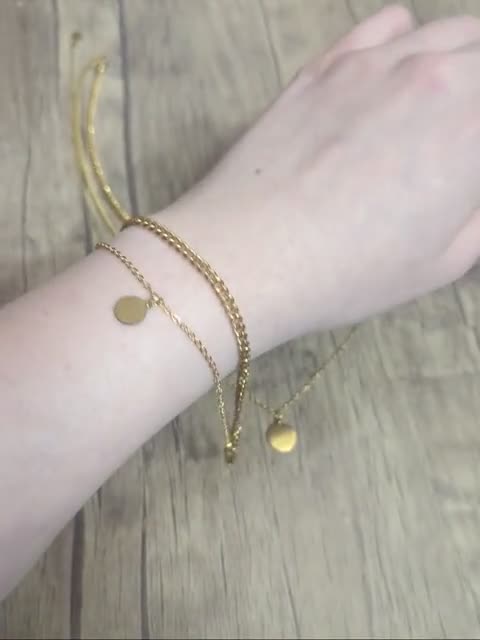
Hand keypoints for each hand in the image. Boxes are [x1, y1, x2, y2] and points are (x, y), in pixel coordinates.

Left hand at [159, 5, 479, 351]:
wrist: (247, 255)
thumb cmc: (347, 272)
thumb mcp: (443, 262)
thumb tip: (474, 188)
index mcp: (474, 129)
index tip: (471, 173)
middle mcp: (435, 76)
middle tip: (465, 139)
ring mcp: (376, 63)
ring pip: (449, 33)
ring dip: (464, 62)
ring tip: (448, 104)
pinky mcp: (327, 65)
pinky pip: (390, 25)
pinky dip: (410, 41)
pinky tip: (401, 73)